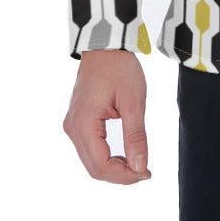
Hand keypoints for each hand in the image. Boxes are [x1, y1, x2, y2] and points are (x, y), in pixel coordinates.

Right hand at [62, 50, 152, 182]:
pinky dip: (106, 156)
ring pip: (91, 160)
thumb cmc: (119, 68)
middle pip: (94, 167)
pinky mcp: (78, 120)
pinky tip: (123, 153)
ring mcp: (73, 124)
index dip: (124, 175)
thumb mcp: (133, 102)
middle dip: (120, 174)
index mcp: (84, 123)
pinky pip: (90, 148)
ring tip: (137, 163)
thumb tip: (140, 167)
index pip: (101, 165)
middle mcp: (73, 127)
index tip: (146, 173)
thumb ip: (135, 136)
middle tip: (144, 170)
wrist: (105, 45)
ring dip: (113, 167)